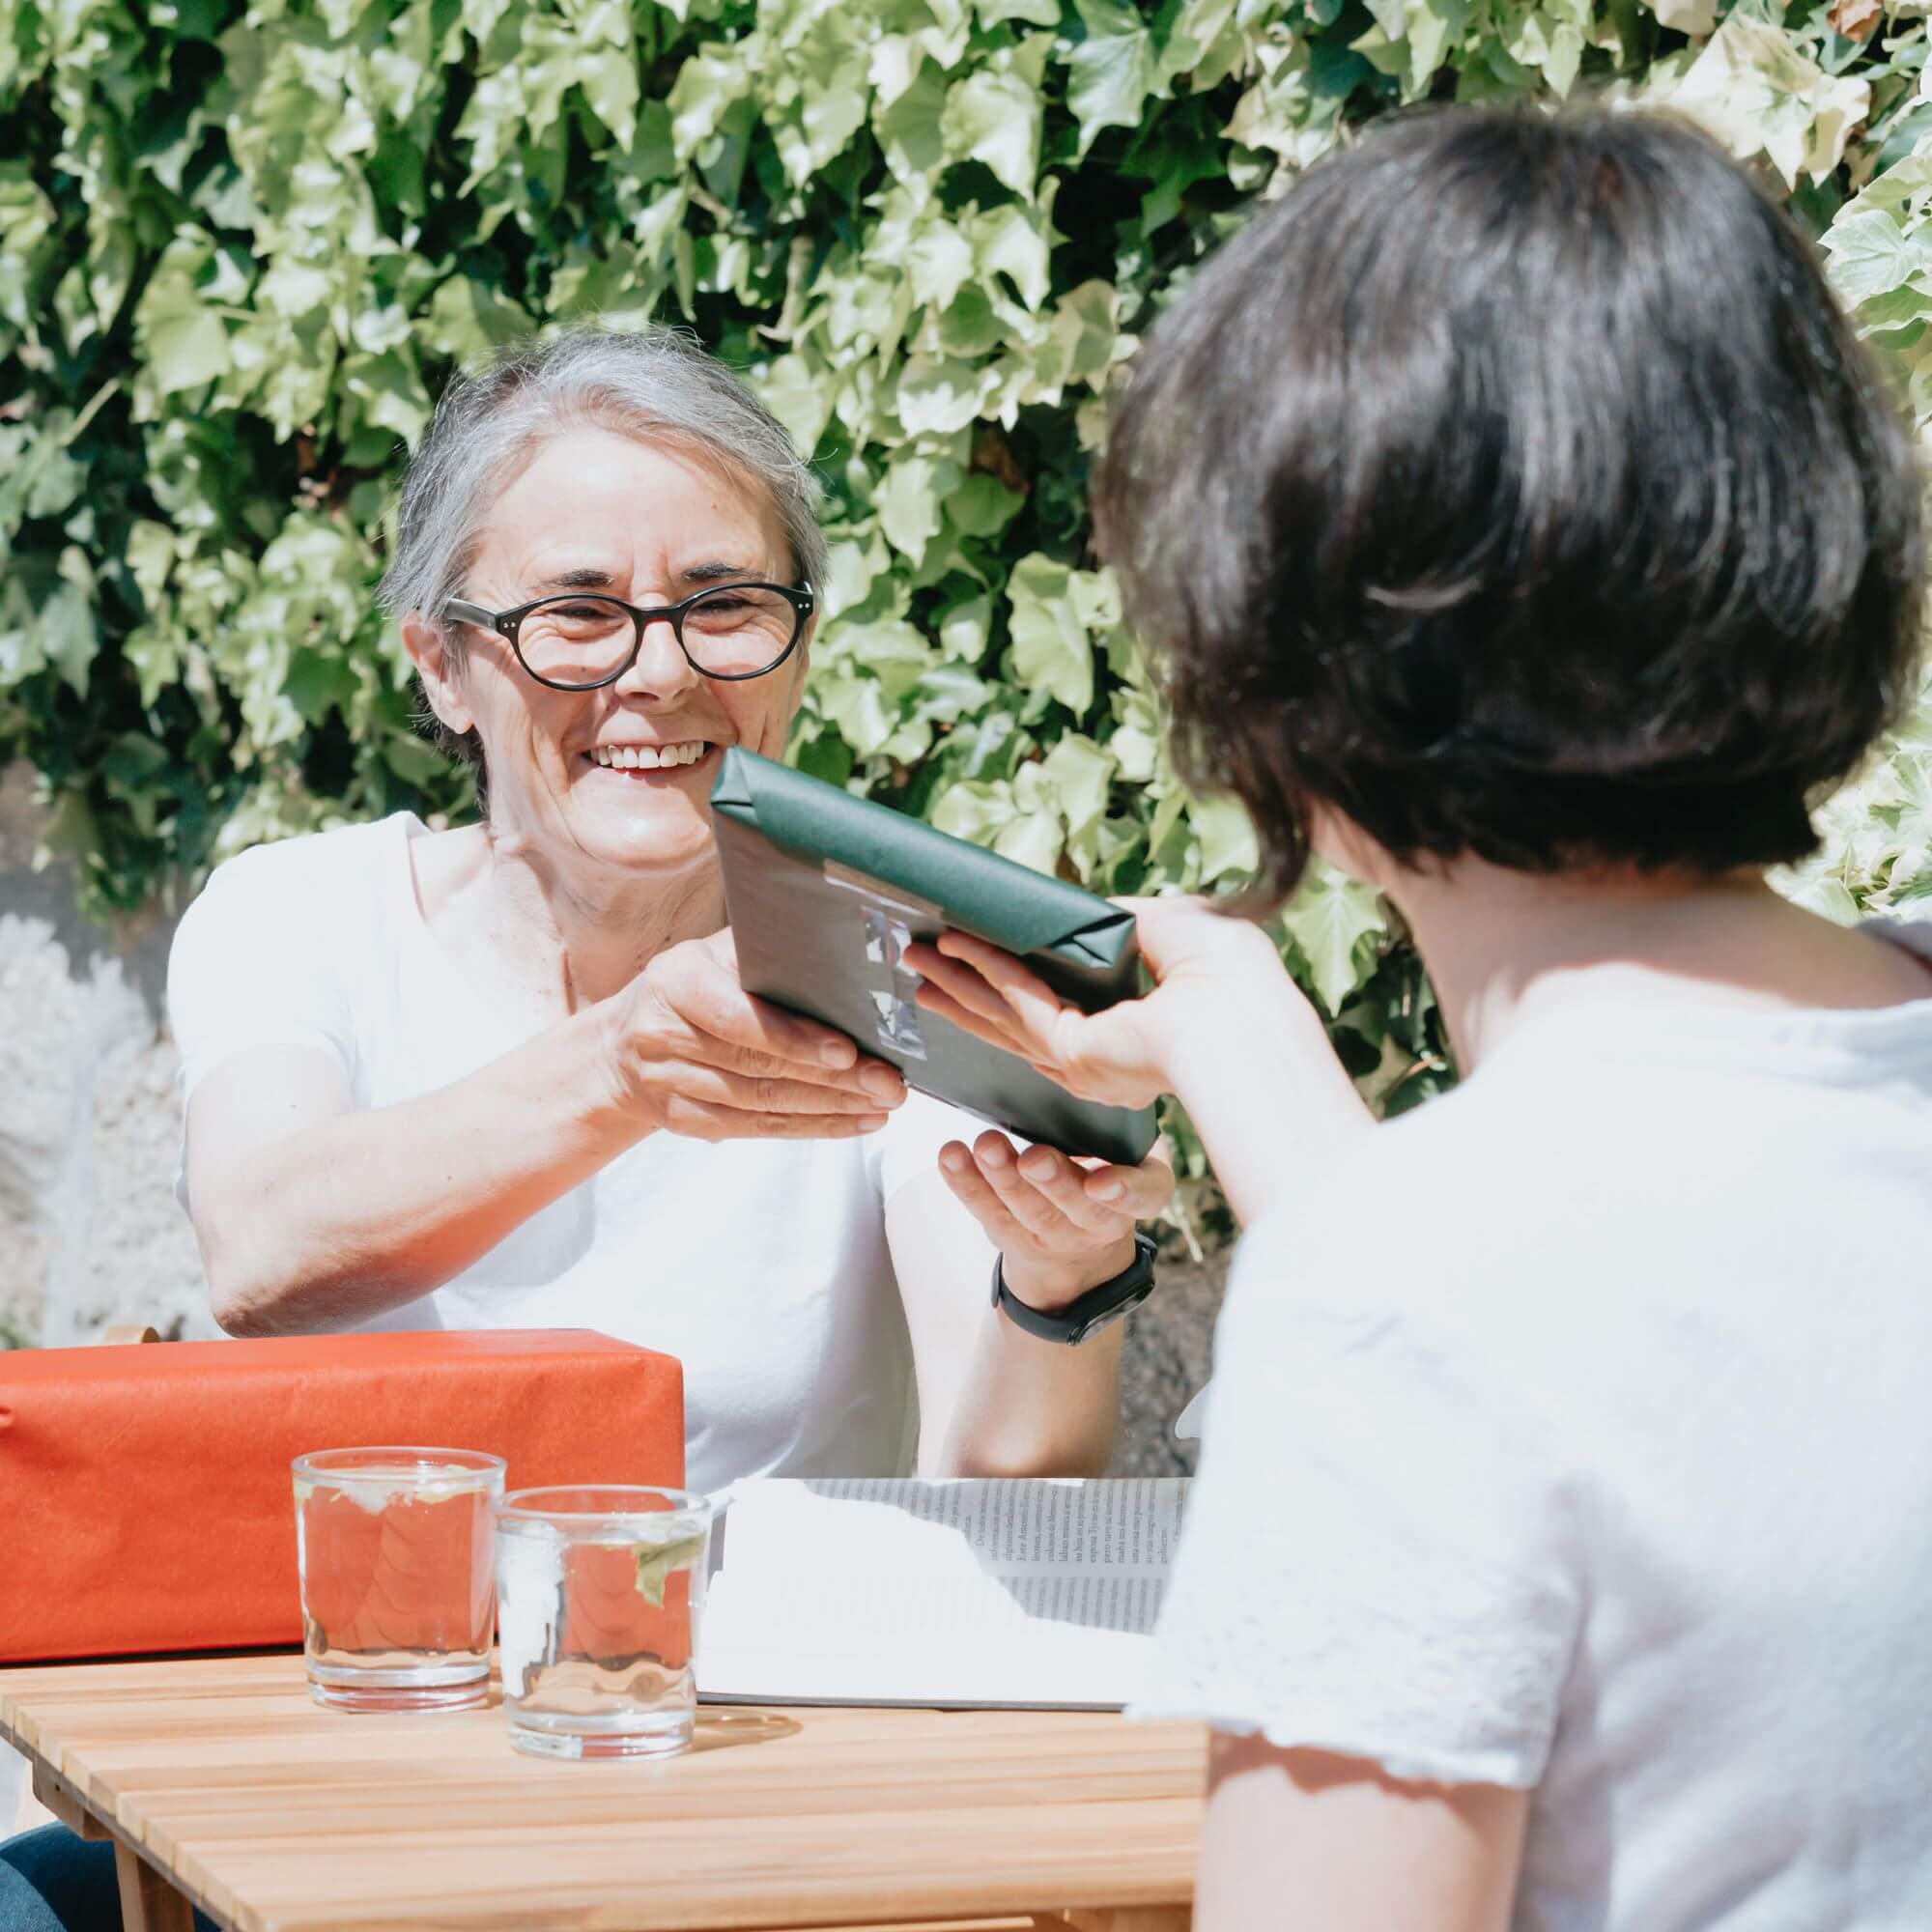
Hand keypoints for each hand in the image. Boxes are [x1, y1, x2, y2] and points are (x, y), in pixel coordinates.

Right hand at [603, 928, 906, 1140]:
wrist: (620, 1043)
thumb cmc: (692, 984)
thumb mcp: (714, 953)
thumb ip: (766, 952)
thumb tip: (842, 949)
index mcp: (676, 981)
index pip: (737, 1017)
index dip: (792, 1038)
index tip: (846, 1051)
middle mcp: (663, 1035)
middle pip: (758, 1065)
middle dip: (833, 1078)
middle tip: (890, 1083)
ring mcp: (669, 1084)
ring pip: (762, 1103)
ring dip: (832, 1107)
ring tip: (884, 1103)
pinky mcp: (683, 1121)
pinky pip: (756, 1128)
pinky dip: (812, 1127)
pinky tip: (856, 1122)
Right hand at [906, 896, 1303, 1108]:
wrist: (1247, 1014)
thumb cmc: (1229, 972)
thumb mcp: (1168, 926)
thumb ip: (1116, 923)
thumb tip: (1083, 915)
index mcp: (1126, 1030)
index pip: (1055, 1009)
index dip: (1008, 982)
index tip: (971, 956)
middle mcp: (1100, 1056)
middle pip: (1012, 1020)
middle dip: (962, 990)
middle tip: (918, 964)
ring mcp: (1083, 1061)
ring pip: (1003, 1014)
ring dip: (957, 980)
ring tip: (914, 959)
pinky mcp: (1073, 1055)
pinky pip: (1018, 1001)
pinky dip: (984, 968)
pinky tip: (955, 946)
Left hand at [938, 1130, 1173, 1311]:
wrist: (1080, 1245)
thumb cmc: (1111, 1171)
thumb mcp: (1135, 1154)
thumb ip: (1123, 1126)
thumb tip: (1091, 1070)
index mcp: (1141, 1196)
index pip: (1143, 1198)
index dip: (1124, 1192)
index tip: (1099, 1184)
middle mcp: (1100, 1223)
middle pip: (1077, 1206)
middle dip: (1052, 1181)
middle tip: (1032, 1158)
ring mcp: (1055, 1235)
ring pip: (1028, 1210)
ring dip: (1002, 1178)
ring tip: (986, 1147)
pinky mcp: (1013, 1236)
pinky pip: (988, 1210)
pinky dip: (966, 1182)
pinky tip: (950, 1157)